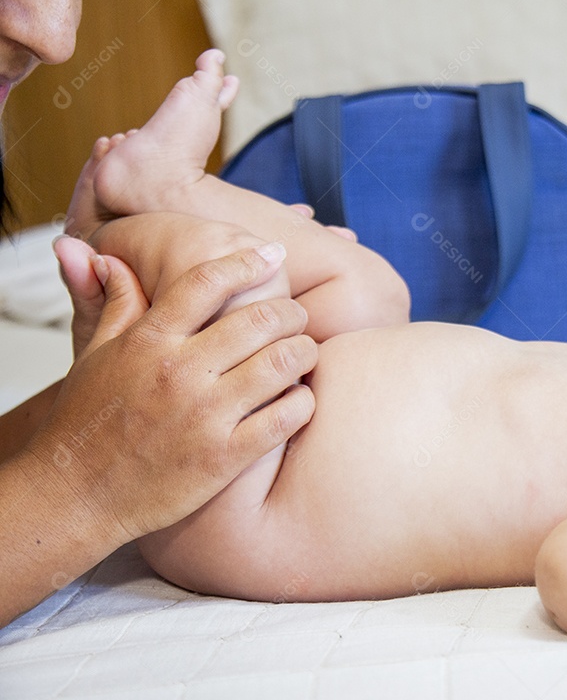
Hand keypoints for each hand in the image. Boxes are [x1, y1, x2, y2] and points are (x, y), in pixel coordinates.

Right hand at [28, 243, 316, 542]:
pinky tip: (299, 398)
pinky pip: (285, 417)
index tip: (274, 255)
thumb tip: (110, 255)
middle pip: (259, 320)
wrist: (75, 496)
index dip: (248, 262)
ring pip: (281, 363)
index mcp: (149, 341)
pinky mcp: (224, 457)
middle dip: (291, 312)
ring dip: (304, 351)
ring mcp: (205, 416)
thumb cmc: (87, 424)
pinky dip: (303, 401)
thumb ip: (116, 302)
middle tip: (298, 315)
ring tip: (303, 352)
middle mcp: (179, 373)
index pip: (206, 283)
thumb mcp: (95, 355)